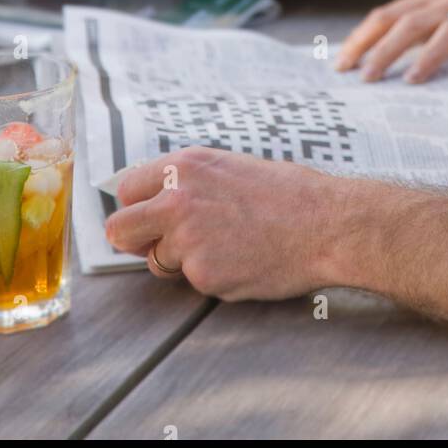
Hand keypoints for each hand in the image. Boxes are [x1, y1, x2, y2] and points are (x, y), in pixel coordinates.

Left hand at [104, 145, 347, 299]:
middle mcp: (177, 199)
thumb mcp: (230, 167)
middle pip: (120, 229)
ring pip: (158, 261)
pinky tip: (244, 260)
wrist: (327, 223)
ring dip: (182, 261)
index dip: (137, 207)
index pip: (126, 190)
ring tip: (226, 246)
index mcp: (184, 165)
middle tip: (162, 245)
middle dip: (137, 241)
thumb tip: (155, 199)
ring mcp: (188, 239)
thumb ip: (189, 182)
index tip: (147, 218)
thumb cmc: (288, 194)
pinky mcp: (203, 274)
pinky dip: (214, 277)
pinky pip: (193, 281)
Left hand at [335, 0, 447, 83]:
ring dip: (429, 56)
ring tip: (411, 80)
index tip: (341, 64)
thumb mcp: (434, 0)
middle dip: (385, 50)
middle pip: (410, 24)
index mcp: (424, 0)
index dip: (361, 39)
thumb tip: (369, 51)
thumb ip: (408, 20)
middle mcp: (446, 4)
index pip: (384, 17)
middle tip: (367, 78)